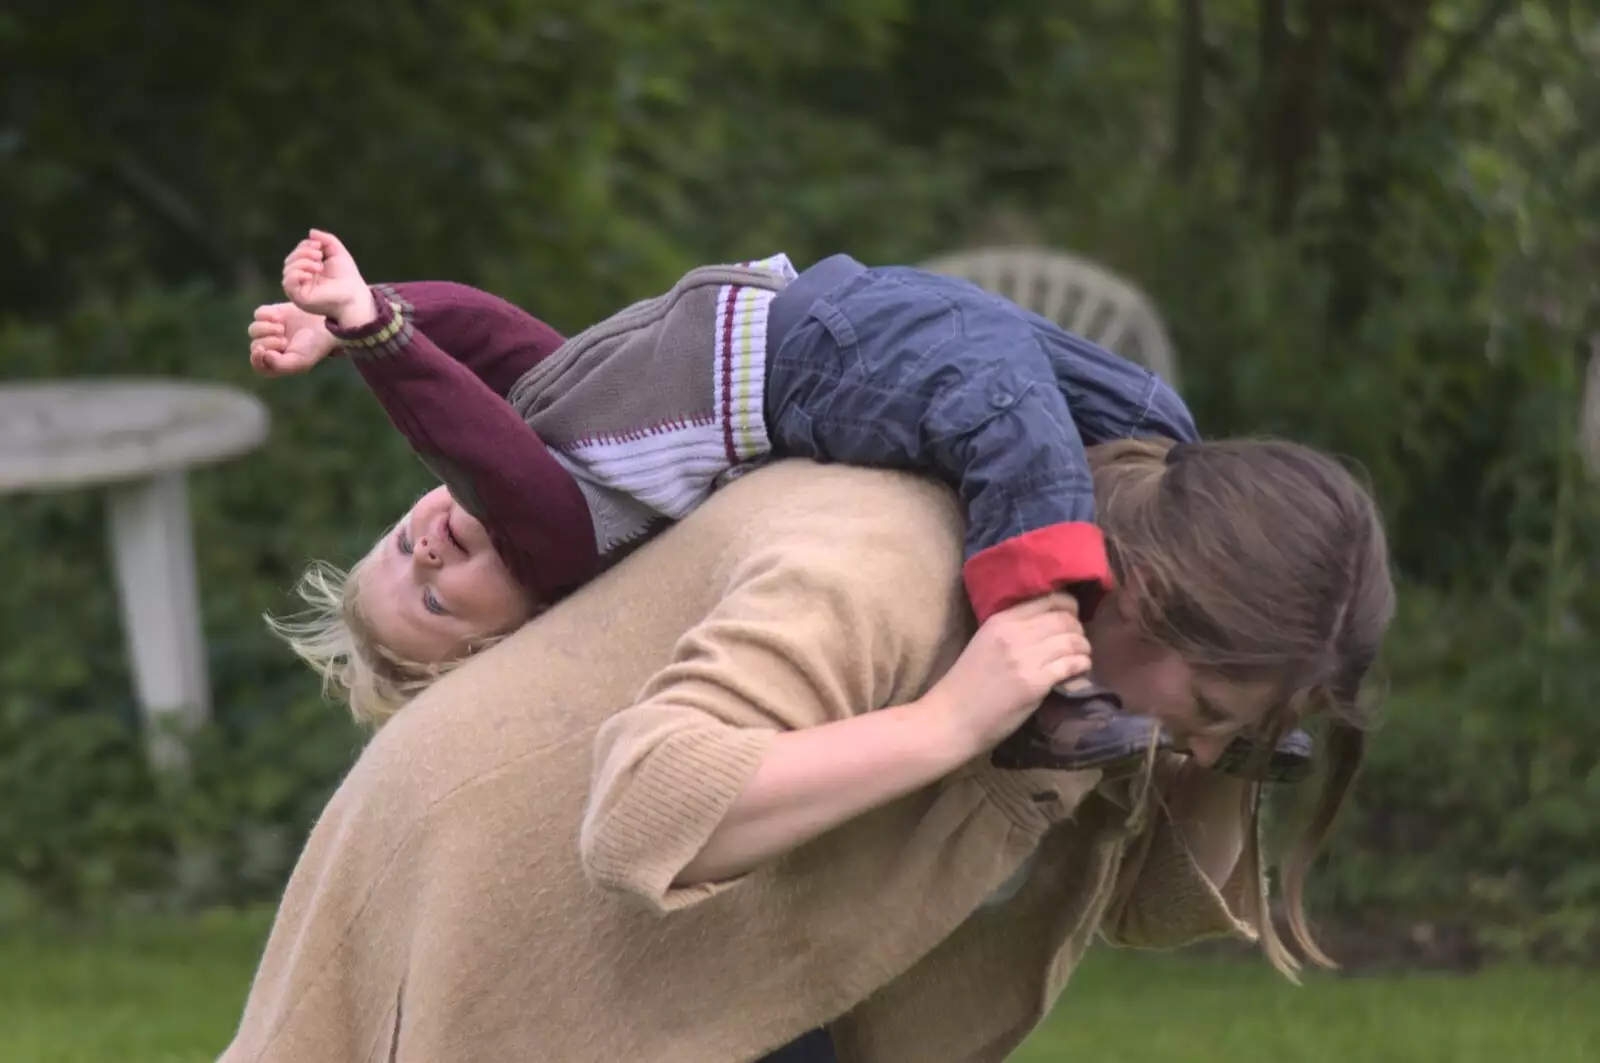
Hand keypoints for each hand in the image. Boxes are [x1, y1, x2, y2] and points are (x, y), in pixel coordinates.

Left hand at [247, 302, 336, 376]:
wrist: (325, 322)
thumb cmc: (315, 345)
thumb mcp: (300, 362)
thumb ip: (279, 365)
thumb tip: (263, 354)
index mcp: (279, 363)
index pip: (259, 366)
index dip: (256, 359)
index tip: (261, 351)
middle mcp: (272, 347)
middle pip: (255, 346)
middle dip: (268, 343)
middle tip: (285, 340)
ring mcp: (271, 330)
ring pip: (253, 330)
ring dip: (266, 329)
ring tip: (281, 328)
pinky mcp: (273, 313)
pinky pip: (258, 314)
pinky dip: (266, 315)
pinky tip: (279, 317)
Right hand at [281, 229, 376, 326]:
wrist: (354, 295)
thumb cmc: (347, 276)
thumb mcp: (338, 252)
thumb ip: (326, 240)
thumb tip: (311, 232)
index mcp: (308, 268)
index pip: (297, 253)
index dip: (305, 245)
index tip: (320, 246)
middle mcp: (301, 279)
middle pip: (290, 260)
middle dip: (304, 253)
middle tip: (320, 255)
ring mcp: (299, 289)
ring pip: (288, 269)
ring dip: (302, 262)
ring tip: (319, 266)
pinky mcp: (299, 298)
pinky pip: (288, 283)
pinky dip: (296, 274)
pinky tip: (309, 275)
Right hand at [920, 593, 1091, 755]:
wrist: (951, 718)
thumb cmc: (967, 683)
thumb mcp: (985, 642)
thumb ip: (1013, 630)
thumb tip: (1049, 624)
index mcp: (1000, 619)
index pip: (1049, 598)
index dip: (1070, 606)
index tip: (1072, 618)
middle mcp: (1014, 633)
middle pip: (1065, 619)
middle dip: (1079, 630)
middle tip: (1078, 642)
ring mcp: (1025, 658)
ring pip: (1073, 640)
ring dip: (1084, 648)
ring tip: (1081, 657)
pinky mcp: (1035, 683)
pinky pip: (1072, 664)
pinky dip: (1082, 665)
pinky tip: (1080, 670)